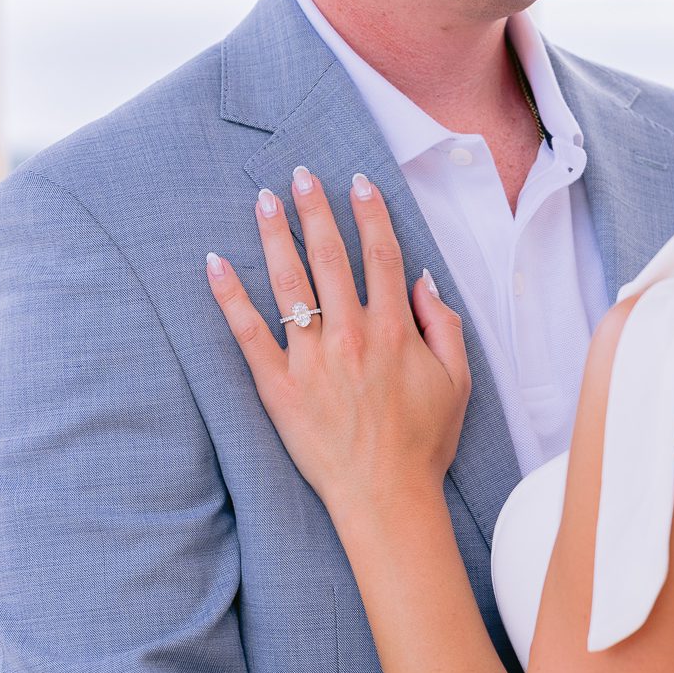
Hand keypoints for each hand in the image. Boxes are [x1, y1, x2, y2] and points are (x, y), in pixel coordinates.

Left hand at [206, 168, 470, 521]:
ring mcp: (312, 361)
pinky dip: (230, 297)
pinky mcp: (279, 387)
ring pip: (289, 285)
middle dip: (315, 210)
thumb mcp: (458, 380)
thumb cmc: (424, 442)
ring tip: (263, 201)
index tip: (357, 183)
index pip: (380, 256)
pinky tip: (215, 264)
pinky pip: (248, 334)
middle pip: (330, 258)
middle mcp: (351, 336)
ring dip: (274, 237)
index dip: (369, 215)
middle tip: (300, 174)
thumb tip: (422, 281)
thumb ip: (443, 325)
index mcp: (394, 331)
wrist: (386, 497)